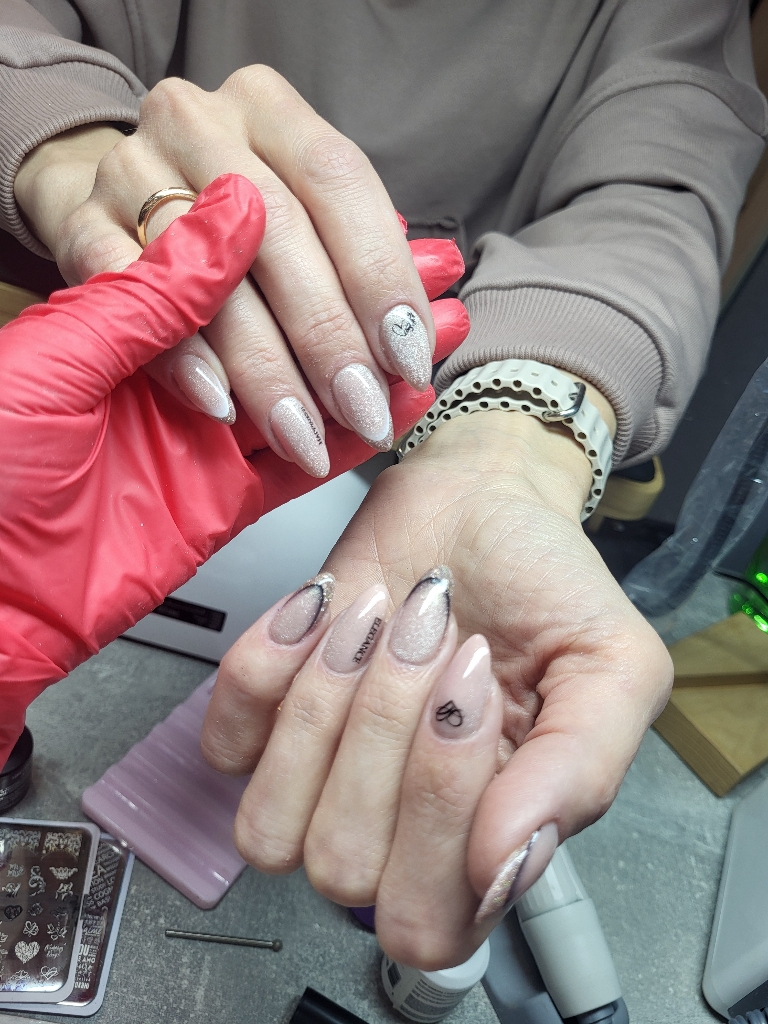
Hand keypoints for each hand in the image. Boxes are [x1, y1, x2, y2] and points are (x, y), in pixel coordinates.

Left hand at [0, 174, 463, 770]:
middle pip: (289, 321)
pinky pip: (303, 465)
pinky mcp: (223, 502)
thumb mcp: (62, 357)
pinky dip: (358, 437)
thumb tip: (236, 206)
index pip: (238, 257)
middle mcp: (177, 368)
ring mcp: (205, 437)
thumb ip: (159, 286)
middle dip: (365, 295)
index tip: (371, 214)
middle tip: (429, 270)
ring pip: (311, 390)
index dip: (310, 236)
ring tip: (439, 326)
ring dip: (377, 358)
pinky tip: (407, 402)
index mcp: (127, 315)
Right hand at [14, 68, 444, 468]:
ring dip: (264, 367)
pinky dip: (181, 356)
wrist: (124, 206)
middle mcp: (200, 122)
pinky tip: (222, 408)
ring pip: (208, 270)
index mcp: (271, 110)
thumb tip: (447, 303)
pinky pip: (129, 296)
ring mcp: (129, 166)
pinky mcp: (79, 223)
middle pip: (279, 230)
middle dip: (329, 337)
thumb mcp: (309, 226)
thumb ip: (368, 260)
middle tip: (365, 411)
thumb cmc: (238, 226)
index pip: (341, 182)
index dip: (382, 275)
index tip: (411, 359)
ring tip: (304, 434)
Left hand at [202, 407, 672, 967]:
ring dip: (325, 705)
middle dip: (387, 733)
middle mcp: (391, 829)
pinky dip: (270, 664)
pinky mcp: (262, 718)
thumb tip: (504, 866)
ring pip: (270, 824)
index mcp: (483, 843)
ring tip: (379, 621)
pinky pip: (224, 740)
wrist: (481, 503)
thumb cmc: (545, 585)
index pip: (427, 923)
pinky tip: (326, 610)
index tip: (473, 689)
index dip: (441, 814)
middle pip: (343, 867)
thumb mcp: (612, 668)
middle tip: (433, 638)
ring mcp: (318, 780)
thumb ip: (578, 774)